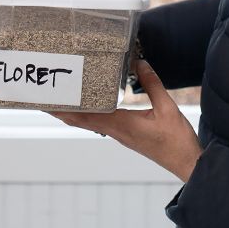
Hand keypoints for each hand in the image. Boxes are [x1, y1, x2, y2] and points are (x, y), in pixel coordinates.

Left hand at [50, 59, 202, 182]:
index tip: (48, 100)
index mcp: (121, 124)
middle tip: (43, 98)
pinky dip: (88, 115)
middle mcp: (115, 131)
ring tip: (59, 100)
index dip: (64, 108)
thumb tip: (140, 63)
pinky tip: (88, 106)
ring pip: (88, 122)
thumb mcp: (167, 108)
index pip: (85, 115)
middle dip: (60, 110)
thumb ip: (152, 84)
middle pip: (80, 120)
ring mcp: (119, 134)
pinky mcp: (126, 135)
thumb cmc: (176, 140)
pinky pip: (100, 123)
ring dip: (72, 113)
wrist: (186, 163)